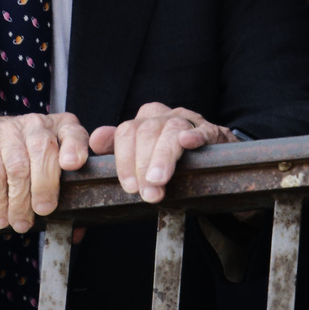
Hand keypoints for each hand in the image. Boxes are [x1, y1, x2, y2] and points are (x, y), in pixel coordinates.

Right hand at [0, 112, 88, 232]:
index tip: (72, 165)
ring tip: (20, 222)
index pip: (72, 133)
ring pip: (18, 167)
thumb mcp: (42, 162)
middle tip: (43, 210)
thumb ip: (62, 191)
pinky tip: (1, 216)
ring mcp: (8, 132)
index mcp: (57, 128)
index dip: (74, 147)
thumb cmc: (18, 154)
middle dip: (45, 185)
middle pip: (43, 150)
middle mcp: (34, 125)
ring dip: (20, 201)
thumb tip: (77, 232)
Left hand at [89, 102, 236, 203]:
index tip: (128, 186)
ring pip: (171, 131)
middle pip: (147, 132)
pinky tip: (189, 142)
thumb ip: (119, 146)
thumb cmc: (170, 157)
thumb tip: (94, 141)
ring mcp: (188, 121)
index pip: (126, 132)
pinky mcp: (213, 132)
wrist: (213, 160)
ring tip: (158, 181)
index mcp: (144, 119)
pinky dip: (195, 135)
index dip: (125, 160)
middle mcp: (164, 115)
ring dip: (163, 156)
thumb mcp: (143, 151)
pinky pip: (203, 130)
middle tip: (146, 193)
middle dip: (143, 164)